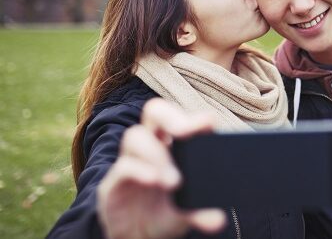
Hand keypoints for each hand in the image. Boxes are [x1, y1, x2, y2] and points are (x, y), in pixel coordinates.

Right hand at [97, 98, 226, 238]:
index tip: (209, 123)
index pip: (180, 120)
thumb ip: (201, 213)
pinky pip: (122, 166)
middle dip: (170, 117)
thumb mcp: (186, 215)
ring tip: (174, 181)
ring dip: (156, 154)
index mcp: (172, 147)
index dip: (193, 118)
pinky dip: (138, 171)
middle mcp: (150, 147)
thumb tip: (219, 219)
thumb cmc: (165, 216)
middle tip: (185, 132)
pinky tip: (153, 181)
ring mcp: (130, 161)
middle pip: (154, 112)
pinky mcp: (112, 183)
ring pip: (135, 136)